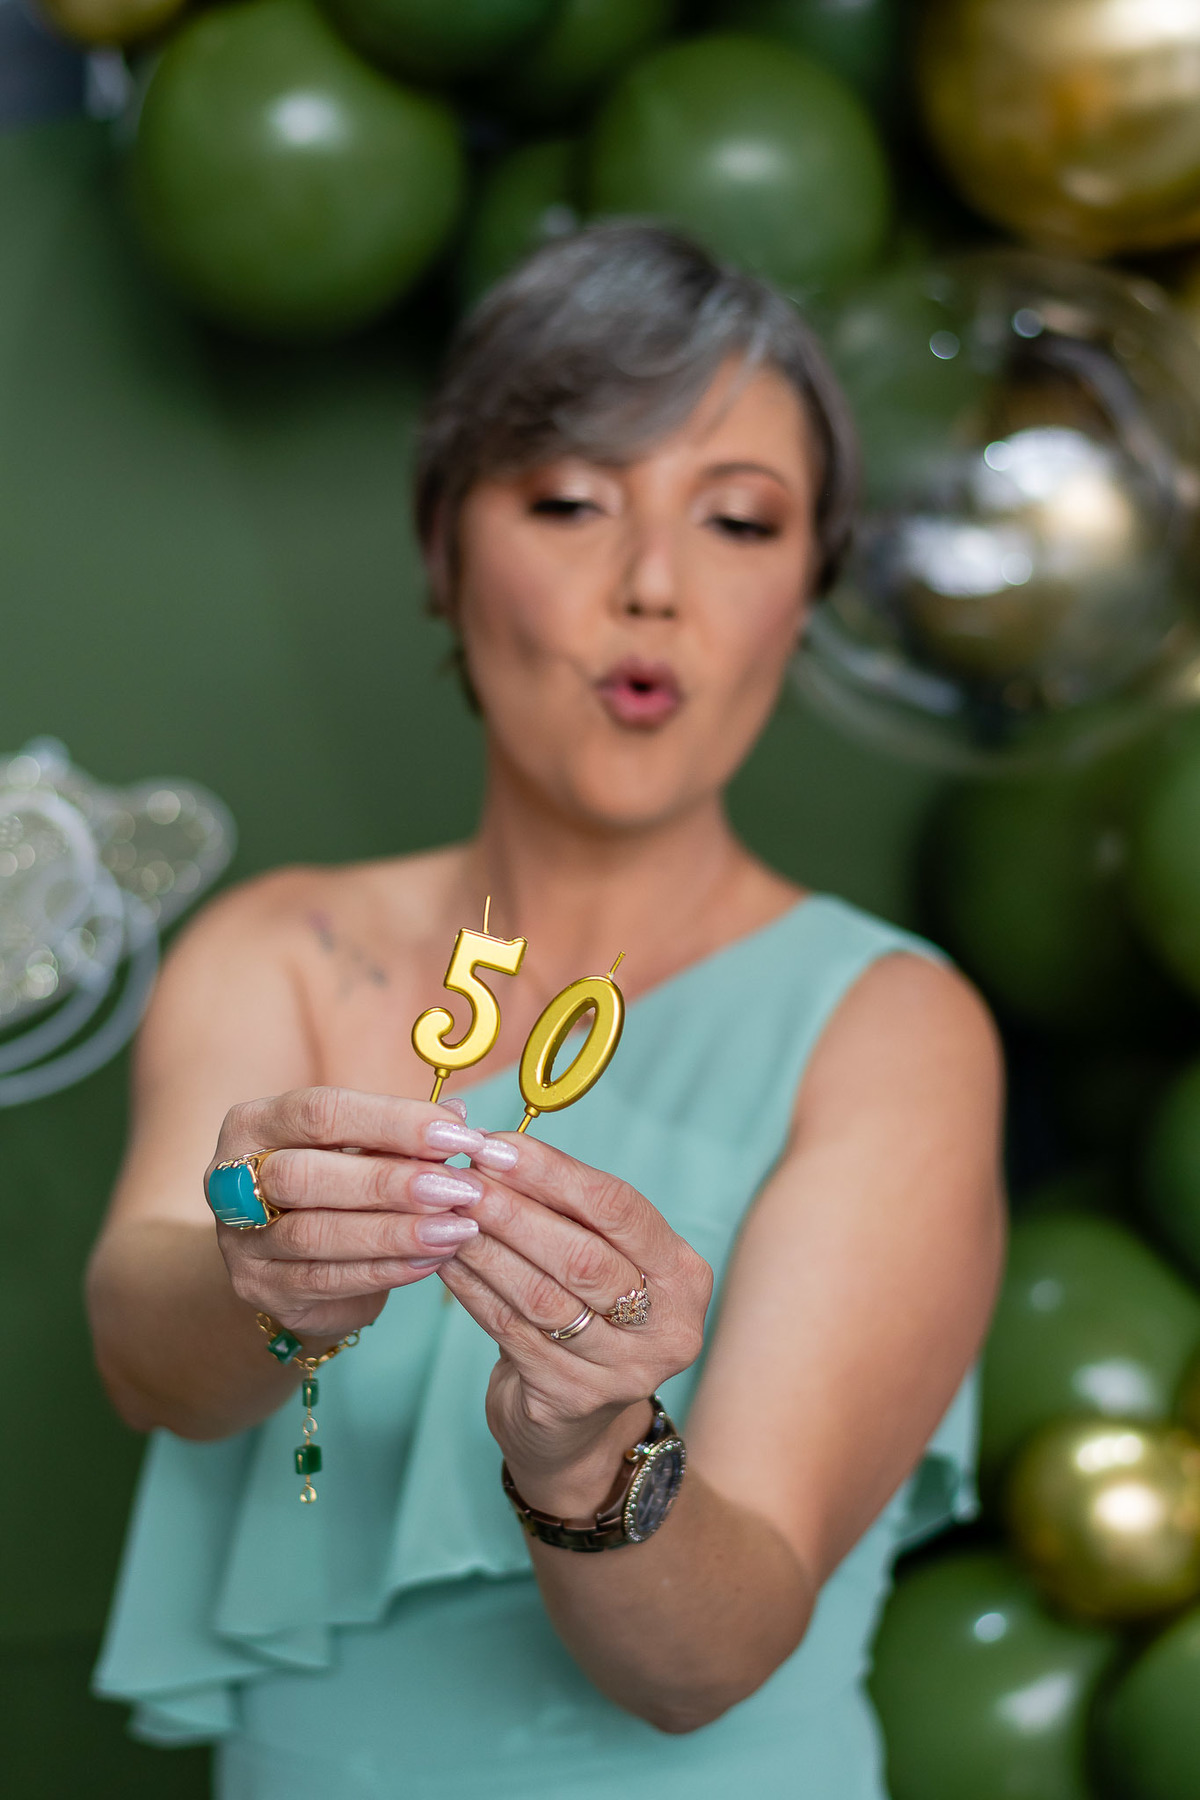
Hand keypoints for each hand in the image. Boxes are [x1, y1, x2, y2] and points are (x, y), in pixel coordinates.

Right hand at [205, 1087, 516, 1341]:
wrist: (291, 1262)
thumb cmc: (333, 1188)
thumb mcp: (361, 1150)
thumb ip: (399, 1134)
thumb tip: (460, 1112)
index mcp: (255, 1123)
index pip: (321, 1111)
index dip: (393, 1121)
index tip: (458, 1135)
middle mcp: (230, 1178)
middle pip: (306, 1175)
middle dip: (391, 1181)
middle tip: (459, 1189)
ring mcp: (239, 1238)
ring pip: (314, 1234)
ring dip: (394, 1232)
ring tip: (455, 1228)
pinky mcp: (258, 1287)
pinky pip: (324, 1280)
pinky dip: (384, 1269)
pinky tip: (431, 1261)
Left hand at [438, 1133, 712, 1519]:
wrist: (577, 1427)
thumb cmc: (587, 1317)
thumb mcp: (601, 1260)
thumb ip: (567, 1212)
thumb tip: (494, 1149)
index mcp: (685, 1274)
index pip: (620, 1208)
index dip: (554, 1173)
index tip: (496, 1146)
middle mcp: (669, 1326)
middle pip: (582, 1256)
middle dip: (514, 1211)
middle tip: (460, 1180)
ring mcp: (625, 1371)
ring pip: (542, 1295)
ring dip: (485, 1248)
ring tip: (443, 1215)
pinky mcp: (573, 1400)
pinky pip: (511, 1331)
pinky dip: (472, 1290)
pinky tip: (444, 1261)